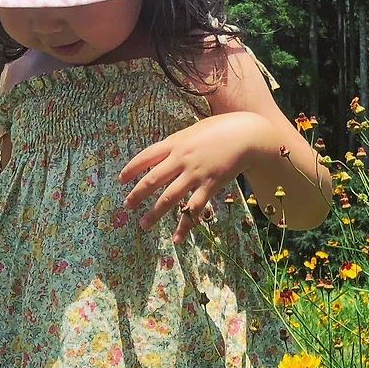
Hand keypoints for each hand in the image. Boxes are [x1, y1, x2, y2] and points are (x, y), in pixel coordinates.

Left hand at [119, 112, 276, 242]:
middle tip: (127, 206)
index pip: (146, 156)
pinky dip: (184, 225)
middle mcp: (181, 159)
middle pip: (153, 179)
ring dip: (154, 213)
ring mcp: (195, 174)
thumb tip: (166, 151)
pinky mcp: (210, 186)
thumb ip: (179, 142)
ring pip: (169, 197)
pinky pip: (193, 209)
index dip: (131, 168)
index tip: (121, 179)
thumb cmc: (222, 129)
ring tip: (143, 225)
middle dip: (137, 194)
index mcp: (176, 143)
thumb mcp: (195, 130)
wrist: (247, 136)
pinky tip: (176, 238)